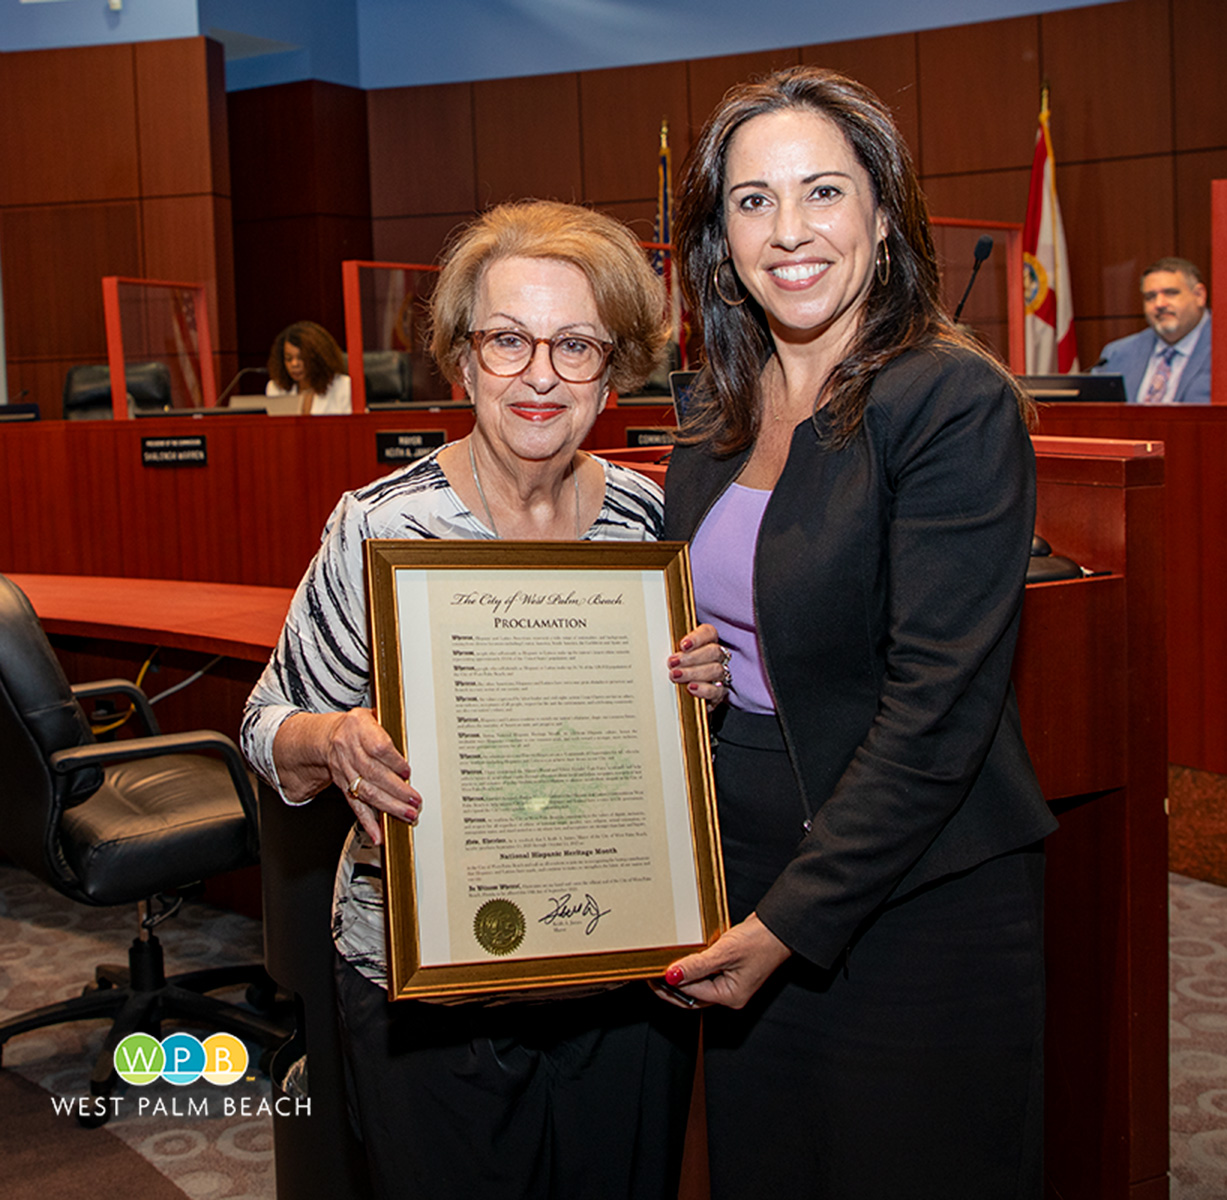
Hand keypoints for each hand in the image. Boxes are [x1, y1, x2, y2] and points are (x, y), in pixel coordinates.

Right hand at [322, 707, 421, 843]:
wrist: (327, 737)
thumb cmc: (357, 727)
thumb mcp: (372, 716)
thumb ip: (389, 727)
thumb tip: (418, 738)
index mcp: (358, 727)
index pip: (377, 747)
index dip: (393, 761)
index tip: (407, 772)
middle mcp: (349, 749)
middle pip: (373, 773)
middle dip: (396, 789)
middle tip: (415, 800)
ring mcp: (344, 770)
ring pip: (366, 791)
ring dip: (388, 806)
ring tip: (407, 813)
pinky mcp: (343, 787)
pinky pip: (355, 805)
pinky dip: (367, 822)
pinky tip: (378, 834)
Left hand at [652, 914, 790, 1009]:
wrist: (778, 927)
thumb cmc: (759, 941)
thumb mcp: (724, 952)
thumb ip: (696, 965)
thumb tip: (672, 976)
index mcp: (730, 996)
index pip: (692, 994)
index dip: (672, 983)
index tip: (654, 973)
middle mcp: (730, 994)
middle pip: (693, 996)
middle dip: (673, 986)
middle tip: (652, 975)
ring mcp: (730, 983)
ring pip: (698, 985)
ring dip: (683, 976)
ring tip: (665, 965)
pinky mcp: (730, 971)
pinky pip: (706, 974)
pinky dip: (694, 968)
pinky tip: (685, 958)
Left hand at [667, 622, 731, 706]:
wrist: (683, 695)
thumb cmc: (677, 668)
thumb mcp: (673, 655)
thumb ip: (671, 649)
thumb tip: (655, 646)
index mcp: (707, 642)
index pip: (709, 633)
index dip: (697, 638)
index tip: (682, 645)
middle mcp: (717, 657)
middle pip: (714, 651)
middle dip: (692, 657)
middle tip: (673, 662)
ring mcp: (720, 675)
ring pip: (717, 670)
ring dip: (694, 672)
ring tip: (676, 675)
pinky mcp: (720, 692)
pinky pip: (718, 690)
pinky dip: (704, 689)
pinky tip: (691, 688)